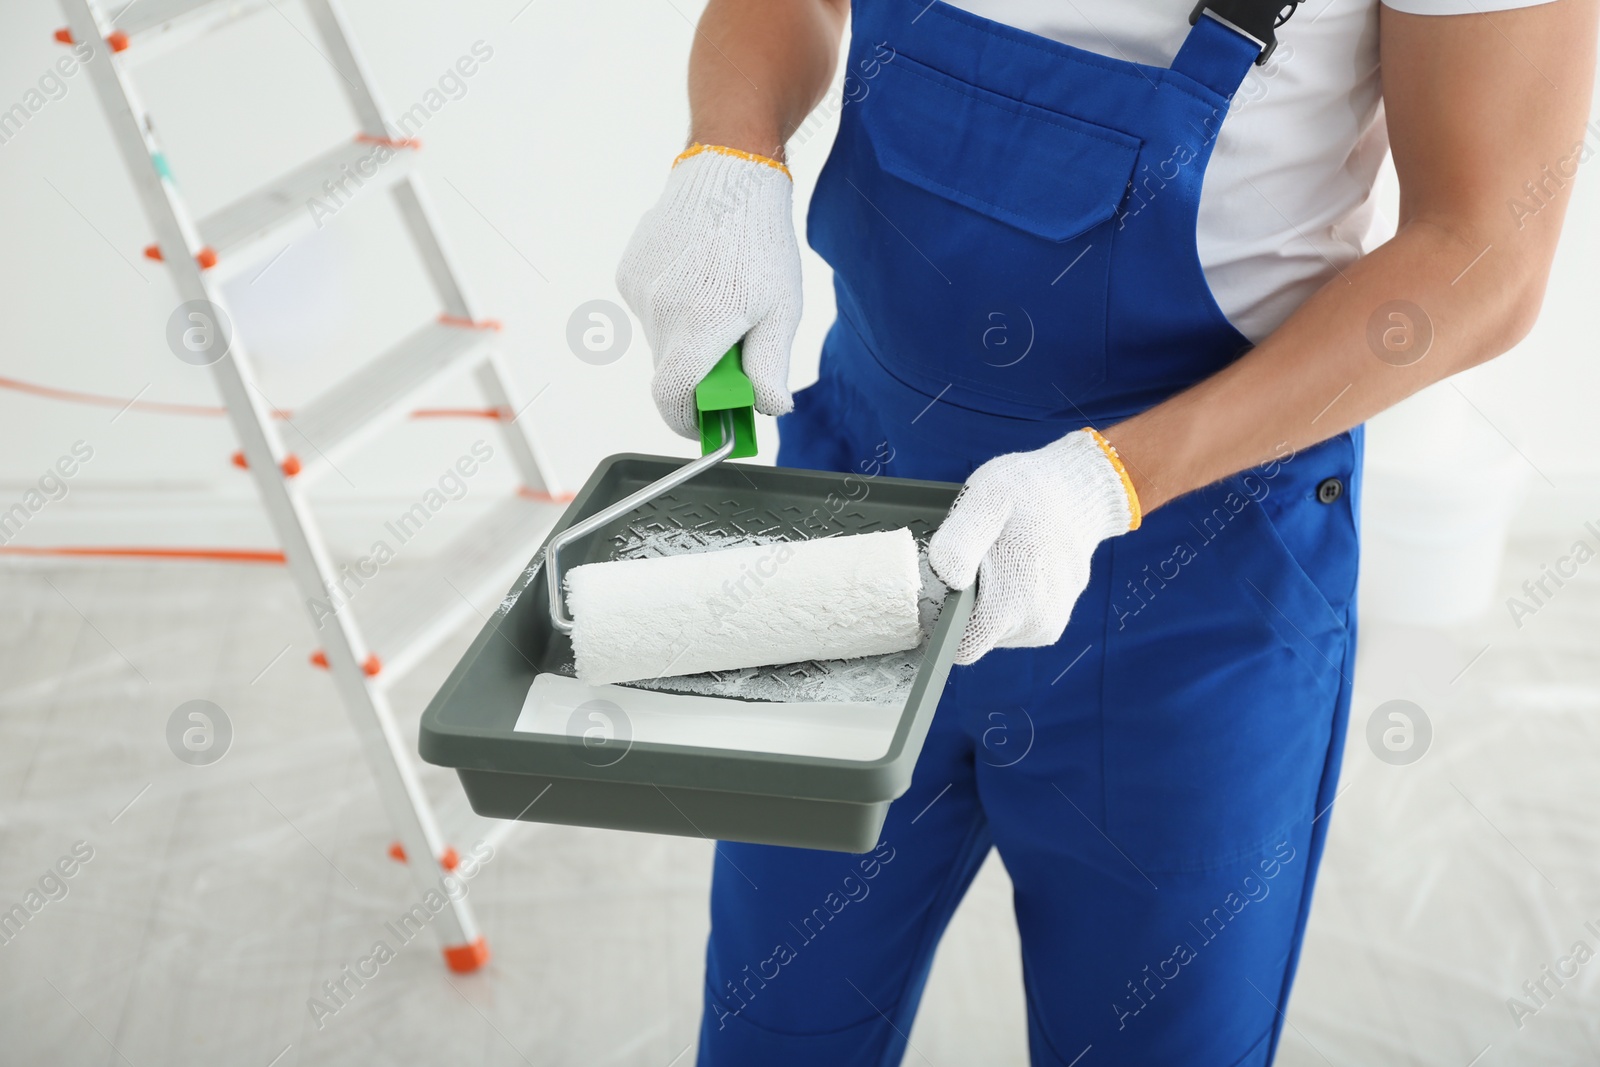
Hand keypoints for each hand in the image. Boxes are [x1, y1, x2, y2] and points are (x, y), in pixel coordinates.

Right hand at [616, 144, 801, 438]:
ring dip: (687, 340)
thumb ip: (769, 368)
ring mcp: (639, 291)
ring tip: (721, 302)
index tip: (708, 425)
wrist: (727, 174)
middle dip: (698, 379)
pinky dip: (673, 312)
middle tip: (734, 359)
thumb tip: (767, 410)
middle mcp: (660, 311)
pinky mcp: (629, 273)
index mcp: (699, 324)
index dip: (688, 422)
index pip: (673, 398)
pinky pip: (650, 313)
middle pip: (669, 373)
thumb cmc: (760, 244)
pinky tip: (699, 280)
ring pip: (660, 343)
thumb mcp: (781, 310)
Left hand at [928, 429, 1139, 664]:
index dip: (945, 621)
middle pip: (977, 636)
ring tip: (1003, 559)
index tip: (948, 585)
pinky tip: (1018, 568)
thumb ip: (962, 538)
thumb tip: (949, 579)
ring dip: (990, 601)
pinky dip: (1009, 600)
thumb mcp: (986, 497)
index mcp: (1010, 604)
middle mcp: (1033, 626)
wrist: (1082, 492)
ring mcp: (1046, 626)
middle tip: (980, 559)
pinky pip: (1015, 623)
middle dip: (969, 604)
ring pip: (996, 631)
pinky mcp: (1053, 623)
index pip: (960, 646)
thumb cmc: (1029, 491)